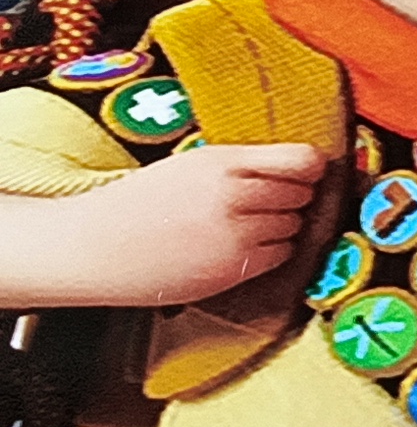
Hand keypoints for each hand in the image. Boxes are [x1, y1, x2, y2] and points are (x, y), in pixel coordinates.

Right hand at [0, 145, 325, 308]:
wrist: (95, 246)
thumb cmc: (139, 203)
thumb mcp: (188, 165)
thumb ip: (239, 164)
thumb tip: (300, 166)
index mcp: (221, 161)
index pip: (303, 159)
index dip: (310, 168)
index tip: (305, 173)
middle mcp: (235, 194)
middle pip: (303, 193)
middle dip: (294, 197)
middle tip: (268, 202)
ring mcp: (237, 233)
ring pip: (296, 225)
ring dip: (283, 225)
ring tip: (247, 225)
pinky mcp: (236, 266)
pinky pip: (283, 254)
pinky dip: (273, 251)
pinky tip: (243, 246)